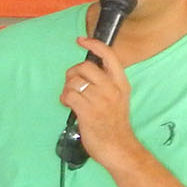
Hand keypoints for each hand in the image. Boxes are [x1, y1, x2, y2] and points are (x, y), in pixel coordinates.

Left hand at [63, 36, 136, 166]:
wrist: (118, 146)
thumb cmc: (114, 124)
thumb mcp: (118, 98)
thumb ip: (105, 83)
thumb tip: (85, 71)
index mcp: (121, 83)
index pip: (109, 56)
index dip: (94, 45)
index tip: (82, 40)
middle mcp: (112, 88)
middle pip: (85, 67)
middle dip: (72, 73)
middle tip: (72, 85)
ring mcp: (100, 99)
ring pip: (74, 82)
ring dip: (67, 89)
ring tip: (72, 99)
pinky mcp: (88, 110)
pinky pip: (68, 95)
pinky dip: (64, 99)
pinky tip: (69, 105)